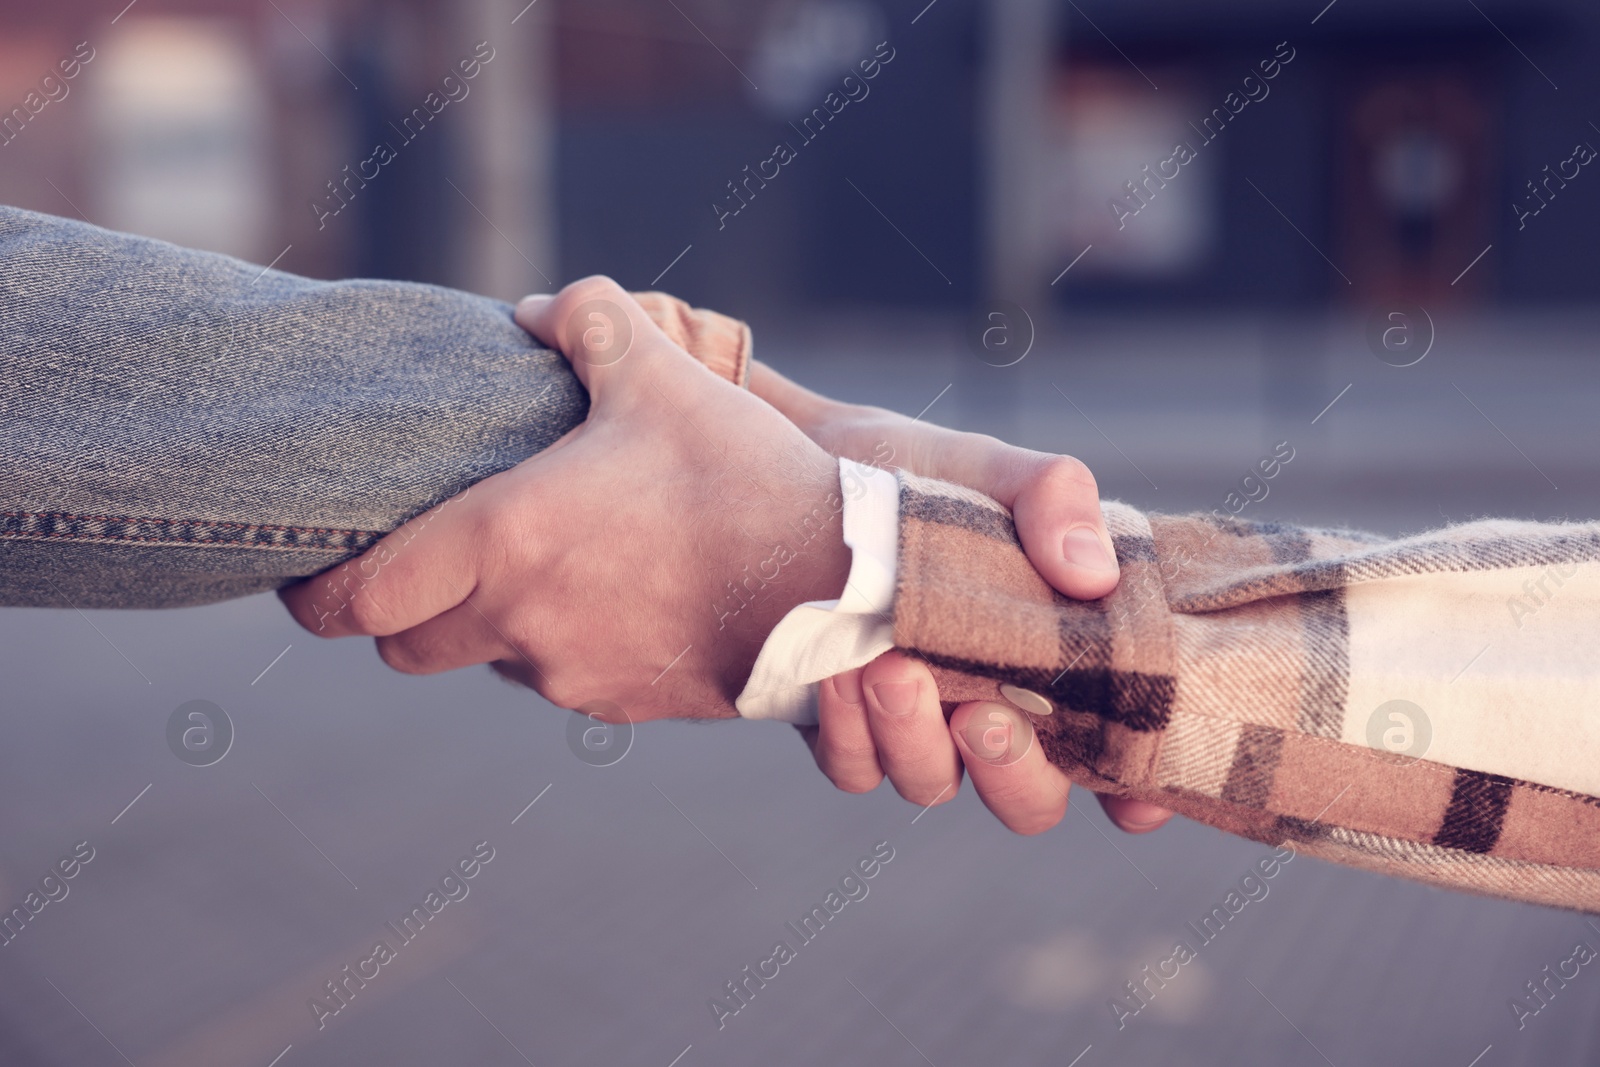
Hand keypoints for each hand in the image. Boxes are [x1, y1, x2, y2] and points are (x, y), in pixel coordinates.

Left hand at [280, 278, 850, 719]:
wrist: (840, 582)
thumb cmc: (743, 474)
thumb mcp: (661, 373)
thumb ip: (588, 320)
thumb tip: (537, 310)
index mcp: (504, 543)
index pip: (354, 601)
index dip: (313, 594)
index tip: (309, 575)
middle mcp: (521, 624)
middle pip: (403, 647)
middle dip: (399, 610)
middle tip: (427, 559)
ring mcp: (572, 675)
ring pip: (488, 662)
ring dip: (491, 623)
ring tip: (550, 562)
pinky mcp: (626, 705)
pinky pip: (562, 678)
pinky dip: (563, 643)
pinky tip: (620, 594)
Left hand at [753, 363, 1173, 835]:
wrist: (806, 460)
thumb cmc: (919, 473)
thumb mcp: (993, 470)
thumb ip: (1055, 501)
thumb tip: (1091, 574)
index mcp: (1057, 658)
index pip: (1116, 753)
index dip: (1135, 794)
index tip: (1130, 801)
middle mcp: (994, 705)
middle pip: (1030, 799)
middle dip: (1013, 775)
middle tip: (981, 718)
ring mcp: (919, 724)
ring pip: (933, 783)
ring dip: (915, 739)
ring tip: (890, 667)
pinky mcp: (845, 723)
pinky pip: (853, 765)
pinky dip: (849, 731)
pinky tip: (838, 671)